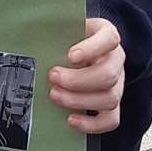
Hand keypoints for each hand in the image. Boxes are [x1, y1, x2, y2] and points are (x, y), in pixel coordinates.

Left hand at [48, 18, 124, 133]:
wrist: (80, 48)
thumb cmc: (72, 37)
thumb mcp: (66, 27)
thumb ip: (57, 31)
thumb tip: (33, 39)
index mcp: (107, 34)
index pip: (110, 39)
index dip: (92, 49)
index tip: (70, 56)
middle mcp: (116, 59)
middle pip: (108, 74)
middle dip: (77, 80)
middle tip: (53, 77)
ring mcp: (118, 82)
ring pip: (110, 98)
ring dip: (79, 101)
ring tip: (55, 95)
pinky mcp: (113, 103)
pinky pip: (111, 119)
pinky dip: (90, 123)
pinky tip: (71, 119)